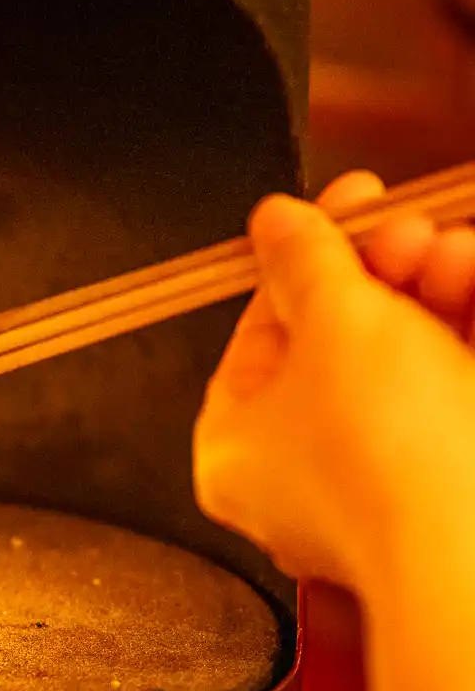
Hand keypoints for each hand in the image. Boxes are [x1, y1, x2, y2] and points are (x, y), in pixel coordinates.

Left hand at [193, 171, 474, 594]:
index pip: (263, 333)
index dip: (306, 259)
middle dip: (387, 271)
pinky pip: (454, 392)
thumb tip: (277, 221)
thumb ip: (306, 260)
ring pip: (408, 363)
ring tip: (458, 252)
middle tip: (411, 225)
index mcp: (237, 451)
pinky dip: (467, 331)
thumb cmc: (390, 449)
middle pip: (340, 344)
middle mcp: (301, 477)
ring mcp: (382, 486)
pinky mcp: (450, 482)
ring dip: (435, 290)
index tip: (351, 204)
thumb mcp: (337, 322)